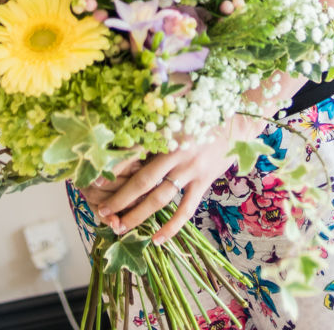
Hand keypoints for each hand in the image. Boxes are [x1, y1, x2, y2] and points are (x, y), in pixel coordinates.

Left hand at [88, 114, 266, 243]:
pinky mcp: (204, 182)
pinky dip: (171, 226)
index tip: (96, 178)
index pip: (135, 153)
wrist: (238, 122)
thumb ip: (156, 103)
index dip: (114, 167)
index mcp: (166, 132)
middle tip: (102, 212)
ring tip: (120, 228)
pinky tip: (157, 240)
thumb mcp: (178, 102)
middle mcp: (177, 153)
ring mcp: (191, 170)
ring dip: (139, 215)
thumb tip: (134, 94)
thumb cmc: (202, 109)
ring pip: (160, 199)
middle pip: (143, 181)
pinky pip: (186, 210)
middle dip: (121, 199)